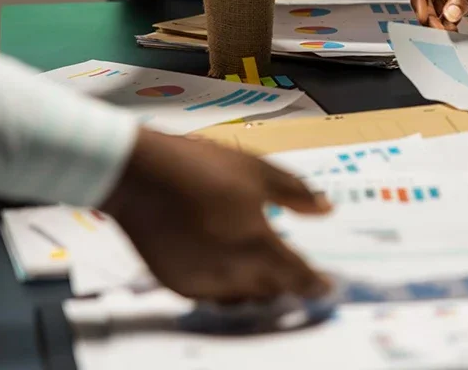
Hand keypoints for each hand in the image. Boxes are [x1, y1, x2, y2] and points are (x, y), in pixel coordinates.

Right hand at [101, 130, 329, 301]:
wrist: (140, 176)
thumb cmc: (201, 167)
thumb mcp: (259, 171)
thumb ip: (297, 193)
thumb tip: (325, 209)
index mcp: (258, 244)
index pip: (297, 277)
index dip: (316, 284)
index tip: (327, 286)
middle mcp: (232, 271)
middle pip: (272, 292)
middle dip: (288, 285)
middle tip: (296, 274)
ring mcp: (203, 281)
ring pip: (243, 299)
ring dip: (259, 290)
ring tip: (265, 272)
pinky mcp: (177, 284)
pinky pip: (213, 297)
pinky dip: (228, 289)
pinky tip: (229, 270)